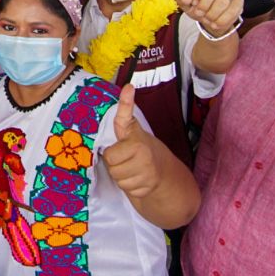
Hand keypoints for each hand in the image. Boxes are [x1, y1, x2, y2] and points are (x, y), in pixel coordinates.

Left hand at [103, 84, 161, 199]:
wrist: (164, 171)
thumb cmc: (142, 148)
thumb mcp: (133, 130)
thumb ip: (125, 113)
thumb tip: (128, 86)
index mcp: (136, 140)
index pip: (119, 131)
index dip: (124, 111)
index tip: (128, 87)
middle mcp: (142, 154)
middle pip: (110, 163)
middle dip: (114, 163)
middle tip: (124, 157)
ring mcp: (146, 172)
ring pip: (117, 178)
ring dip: (121, 175)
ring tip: (131, 167)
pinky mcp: (146, 187)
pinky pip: (126, 189)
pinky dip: (129, 186)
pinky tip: (137, 178)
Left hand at [175, 0, 243, 36]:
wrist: (211, 21)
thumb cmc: (198, 8)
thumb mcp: (186, 5)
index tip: (193, 3)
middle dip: (204, 4)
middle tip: (199, 13)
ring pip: (223, 0)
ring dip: (213, 14)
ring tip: (207, 19)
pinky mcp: (238, 0)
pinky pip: (232, 10)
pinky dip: (222, 20)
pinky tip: (215, 23)